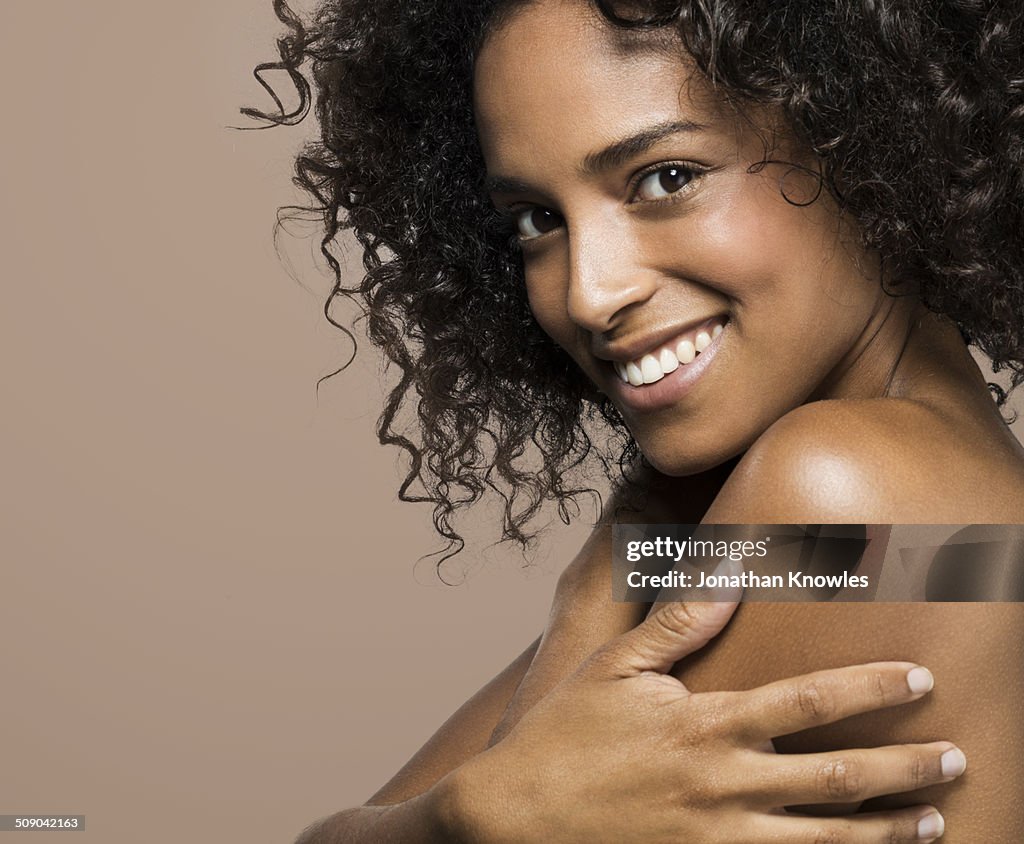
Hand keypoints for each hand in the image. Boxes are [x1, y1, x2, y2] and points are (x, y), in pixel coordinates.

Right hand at [457, 601, 958, 842]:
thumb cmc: (562, 736)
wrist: (513, 820)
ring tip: (932, 824)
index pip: (811, 701)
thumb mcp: (613, 668)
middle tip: (956, 759)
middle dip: (906, 769)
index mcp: (706, 725)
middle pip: (838, 780)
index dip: (873, 688)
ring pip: (825, 842)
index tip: (920, 680)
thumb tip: (729, 578)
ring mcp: (716, 842)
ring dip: (886, 833)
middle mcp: (723, 786)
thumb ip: (677, 624)